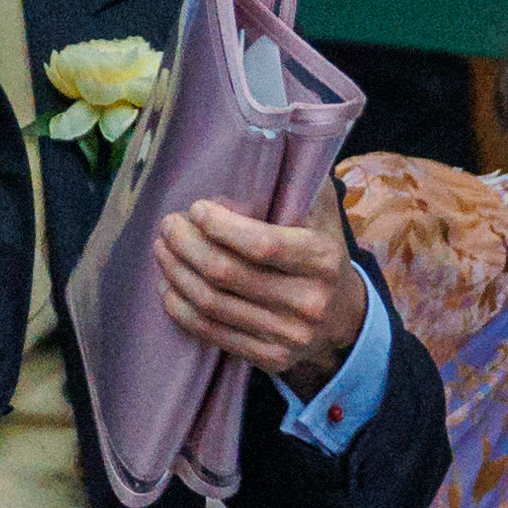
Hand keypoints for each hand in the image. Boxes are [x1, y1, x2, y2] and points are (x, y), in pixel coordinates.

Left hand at [161, 201, 369, 379]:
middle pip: (227, 274)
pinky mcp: (270, 357)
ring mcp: (289, 334)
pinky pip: (212, 332)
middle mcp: (308, 301)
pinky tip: (169, 286)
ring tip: (163, 250)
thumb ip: (301, 185)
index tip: (196, 209)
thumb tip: (269, 149)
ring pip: (212, 304)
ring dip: (177, 273)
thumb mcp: (325, 218)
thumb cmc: (323, 256)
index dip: (220, 226)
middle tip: (169, 225)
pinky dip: (181, 308)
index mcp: (323, 259)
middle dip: (187, 245)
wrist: (345, 319)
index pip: (262, 244)